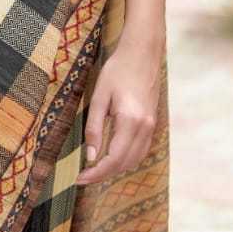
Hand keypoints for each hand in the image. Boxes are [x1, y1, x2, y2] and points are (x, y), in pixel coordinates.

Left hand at [75, 33, 162, 185]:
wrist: (142, 52)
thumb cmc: (118, 70)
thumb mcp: (99, 97)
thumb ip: (94, 128)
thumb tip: (90, 157)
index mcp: (130, 121)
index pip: (113, 160)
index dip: (96, 174)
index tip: (79, 179)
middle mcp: (145, 127)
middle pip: (125, 164)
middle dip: (104, 175)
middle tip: (83, 176)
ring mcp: (151, 125)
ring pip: (135, 160)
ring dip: (116, 168)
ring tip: (95, 168)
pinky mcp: (153, 122)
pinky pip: (141, 150)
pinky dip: (127, 159)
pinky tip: (113, 155)